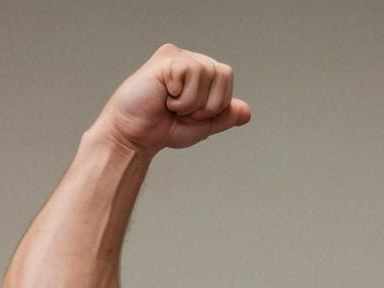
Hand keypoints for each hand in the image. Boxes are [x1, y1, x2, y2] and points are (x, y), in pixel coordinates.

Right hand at [94, 44, 249, 155]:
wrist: (137, 135)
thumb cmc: (164, 128)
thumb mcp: (203, 126)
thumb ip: (224, 117)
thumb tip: (246, 111)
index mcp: (200, 73)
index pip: (227, 77)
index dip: (217, 102)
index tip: (193, 113)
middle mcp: (190, 60)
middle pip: (222, 74)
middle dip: (207, 103)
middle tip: (182, 110)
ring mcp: (177, 57)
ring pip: (206, 74)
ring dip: (191, 102)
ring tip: (172, 104)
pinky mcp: (165, 59)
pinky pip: (190, 75)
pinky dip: (181, 97)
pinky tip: (164, 96)